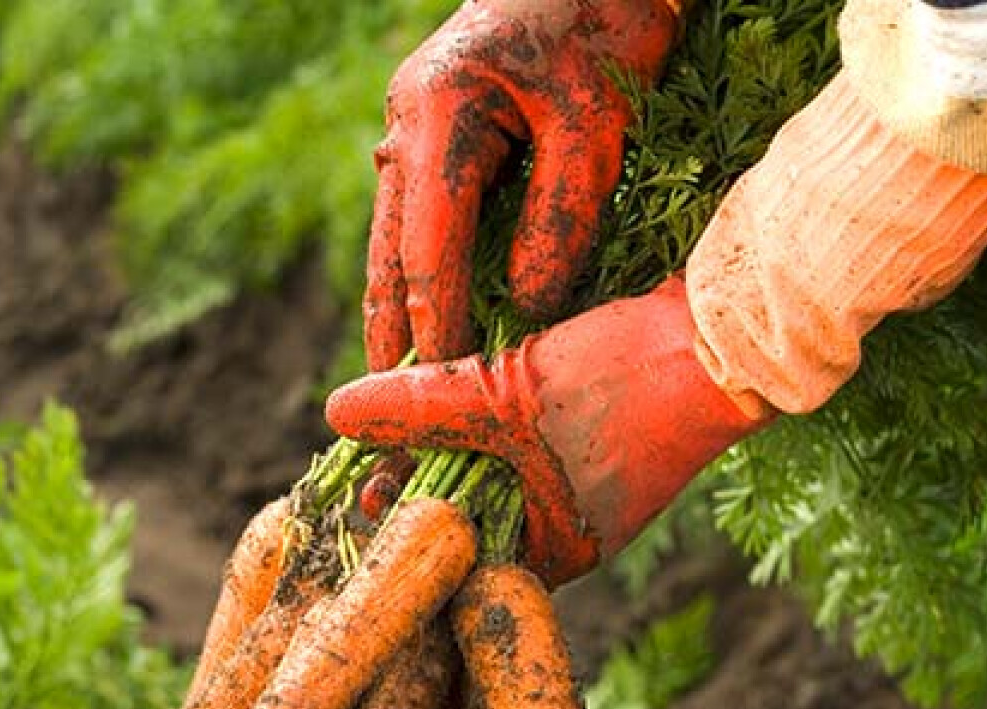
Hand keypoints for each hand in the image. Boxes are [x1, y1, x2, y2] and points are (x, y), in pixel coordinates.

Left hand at [330, 276, 770, 585]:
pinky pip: (529, 448)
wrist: (733, 333)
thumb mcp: (504, 395)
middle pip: (476, 520)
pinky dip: (493, 428)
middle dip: (424, 490)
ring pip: (501, 478)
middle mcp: (574, 531)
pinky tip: (458, 398)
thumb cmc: (624, 380)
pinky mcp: (601, 446)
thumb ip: (420, 406)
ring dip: (455, 453)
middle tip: (370, 469)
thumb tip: (335, 413)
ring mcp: (590, 489)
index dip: (407, 530)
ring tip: (400, 429)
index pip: (461, 561)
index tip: (365, 501)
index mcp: (558, 550)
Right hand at [365, 0, 682, 370]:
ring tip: (393, 370)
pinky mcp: (430, 137)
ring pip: (395, 237)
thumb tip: (530, 307)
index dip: (435, 319)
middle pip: (390, 249)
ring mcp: (410, 129)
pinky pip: (417, 220)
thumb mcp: (594, 126)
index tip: (441, 379)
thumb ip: (559, 220)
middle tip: (383, 394)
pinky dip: (419, 271)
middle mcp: (406, 126)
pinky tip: (426, 311)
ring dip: (394, 303)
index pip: (430, 246)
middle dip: (388, 325)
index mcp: (438, 114)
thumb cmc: (603, 26)